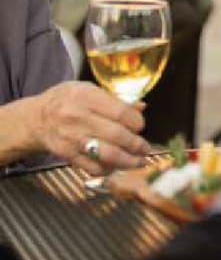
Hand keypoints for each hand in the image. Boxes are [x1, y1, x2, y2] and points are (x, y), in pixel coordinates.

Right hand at [29, 81, 148, 174]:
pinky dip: (108, 169)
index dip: (136, 122)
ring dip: (127, 161)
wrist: (36, 118)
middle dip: (136, 145)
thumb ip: (115, 99)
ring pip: (107, 154)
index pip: (121, 112)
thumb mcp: (89, 90)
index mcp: (86, 96)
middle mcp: (77, 117)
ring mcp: (71, 138)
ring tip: (137, 161)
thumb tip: (141, 107)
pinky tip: (116, 166)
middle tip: (144, 149)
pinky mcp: (66, 154)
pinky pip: (92, 167)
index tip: (140, 126)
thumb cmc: (67, 101)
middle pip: (117, 135)